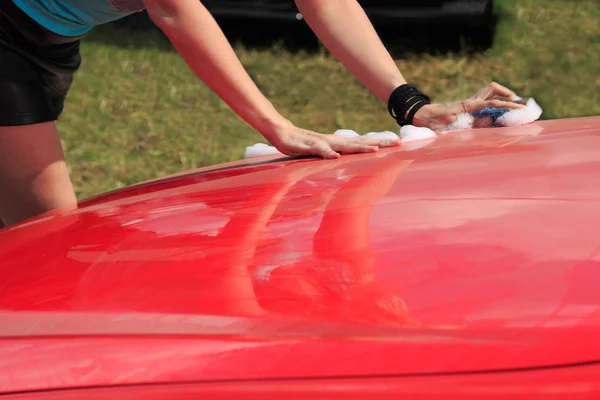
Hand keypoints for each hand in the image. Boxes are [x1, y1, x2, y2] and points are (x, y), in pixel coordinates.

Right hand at [266, 120, 399, 159]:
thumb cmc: (302, 144)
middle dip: (379, 143)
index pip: (363, 143)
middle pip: (360, 142)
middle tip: (398, 144)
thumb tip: (347, 161)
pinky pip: (319, 150)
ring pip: (344, 146)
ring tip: (375, 151)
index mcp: (338, 143)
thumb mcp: (321, 152)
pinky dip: (328, 153)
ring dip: (359, 149)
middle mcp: (334, 141)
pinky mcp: (308, 146)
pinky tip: (336, 157)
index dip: (380, 143)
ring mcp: (321, 142)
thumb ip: (334, 155)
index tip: (398, 144)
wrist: (281, 132)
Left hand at [412, 82, 525, 130]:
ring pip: (489, 92)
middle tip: (518, 103)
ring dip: (502, 95)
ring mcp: (468, 102)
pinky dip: (494, 101)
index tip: (521, 107)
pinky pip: (484, 100)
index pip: (493, 102)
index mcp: (468, 105)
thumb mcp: (445, 123)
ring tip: (512, 104)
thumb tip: (482, 119)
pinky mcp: (466, 106)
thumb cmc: (432, 120)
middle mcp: (470, 101)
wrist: (421, 114)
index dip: (508, 105)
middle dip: (508, 93)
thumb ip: (461, 121)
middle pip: (493, 88)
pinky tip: (497, 110)